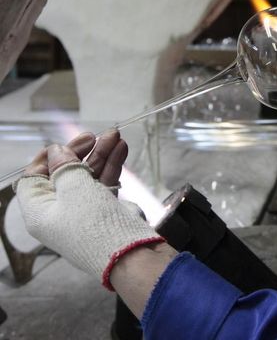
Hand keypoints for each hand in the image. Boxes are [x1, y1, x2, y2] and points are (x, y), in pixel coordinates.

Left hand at [15, 132, 163, 289]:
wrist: (128, 254)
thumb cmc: (92, 224)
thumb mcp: (73, 188)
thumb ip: (65, 165)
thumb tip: (56, 152)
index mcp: (39, 210)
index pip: (34, 177)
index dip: (46, 158)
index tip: (63, 144)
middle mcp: (59, 210)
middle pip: (65, 173)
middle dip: (82, 151)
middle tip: (96, 135)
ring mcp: (83, 210)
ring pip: (89, 175)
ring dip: (102, 154)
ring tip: (116, 136)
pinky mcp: (105, 210)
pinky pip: (104, 183)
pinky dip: (112, 166)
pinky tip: (122, 149)